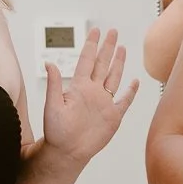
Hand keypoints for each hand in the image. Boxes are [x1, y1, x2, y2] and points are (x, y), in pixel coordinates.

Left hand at [43, 28, 138, 163]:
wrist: (67, 152)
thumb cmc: (56, 132)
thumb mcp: (52, 106)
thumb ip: (54, 84)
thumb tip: (48, 63)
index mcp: (79, 87)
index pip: (87, 60)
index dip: (91, 45)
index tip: (95, 31)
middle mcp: (93, 92)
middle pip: (102, 64)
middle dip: (108, 47)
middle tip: (113, 32)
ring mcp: (104, 103)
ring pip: (114, 78)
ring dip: (118, 63)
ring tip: (122, 48)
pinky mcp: (113, 117)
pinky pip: (124, 101)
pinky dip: (130, 92)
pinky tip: (134, 82)